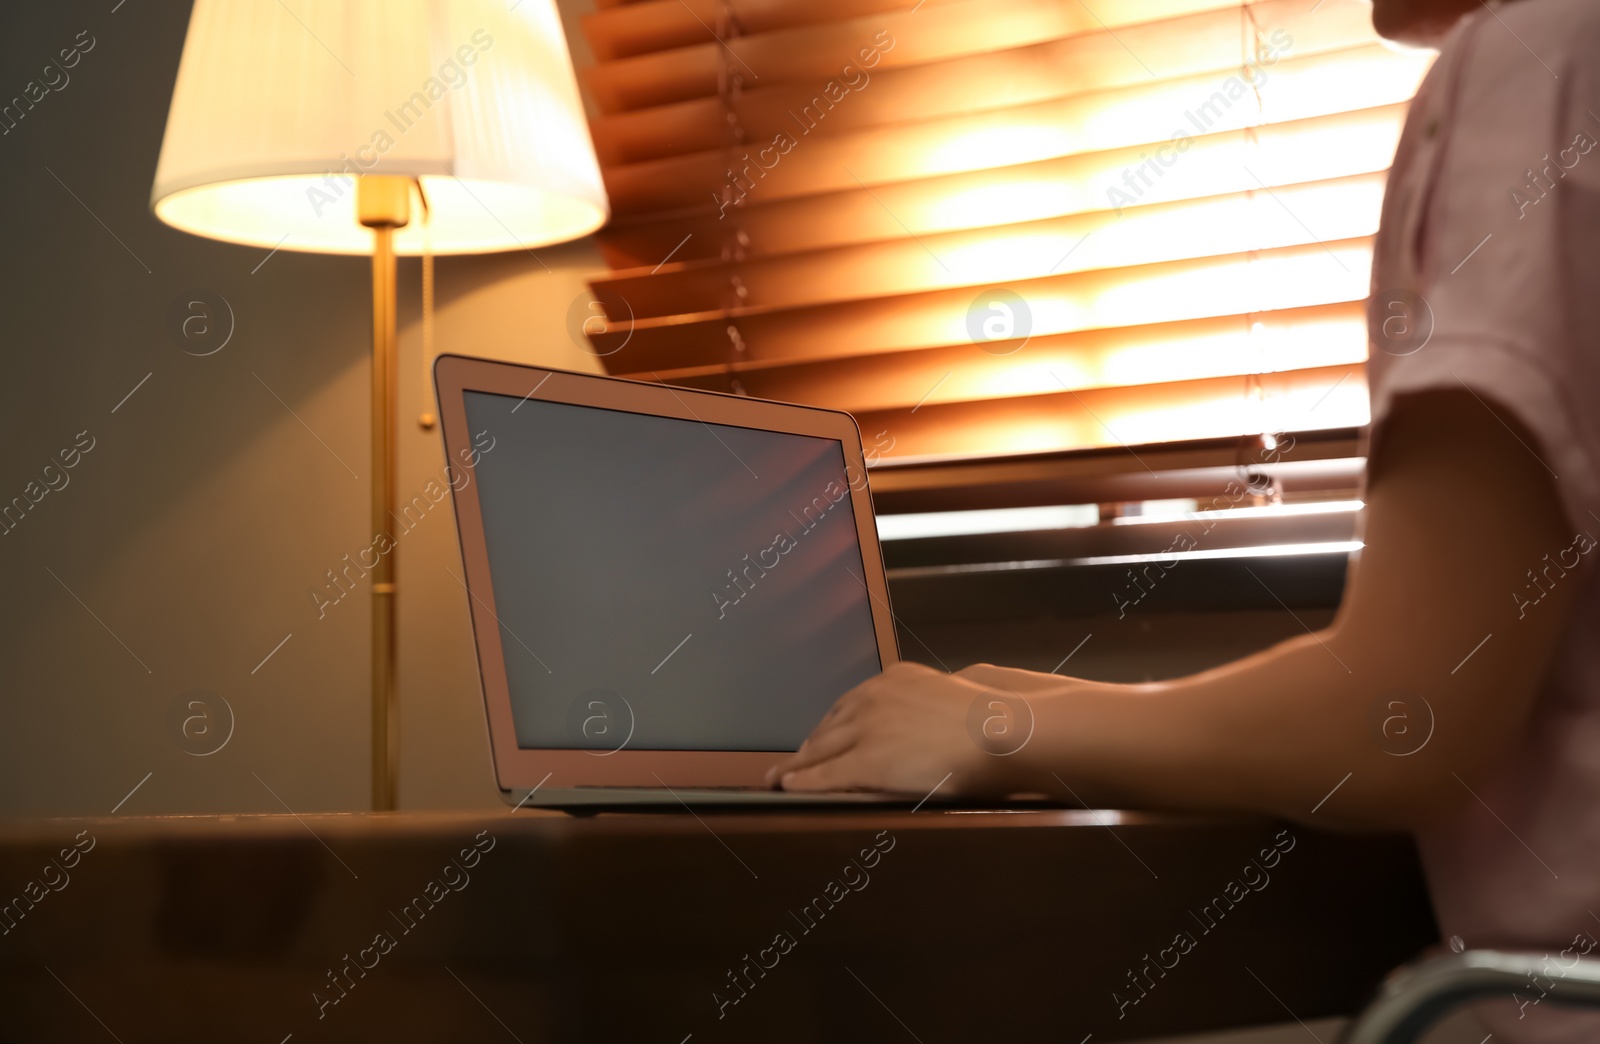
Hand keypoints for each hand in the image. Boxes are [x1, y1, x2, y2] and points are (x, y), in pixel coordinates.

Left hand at [765, 661, 1049, 795]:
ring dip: (795, 764)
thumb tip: (920, 720)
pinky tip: (786, 787)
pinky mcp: (867, 761)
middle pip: (828, 725)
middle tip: (790, 762)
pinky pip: (824, 775)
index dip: (831, 726)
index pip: (850, 703)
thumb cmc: (990, 719)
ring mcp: (867, 729)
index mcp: (894, 679)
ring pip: (819, 749)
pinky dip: (801, 781)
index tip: (818, 739)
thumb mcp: (949, 695)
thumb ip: (925, 704)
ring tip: (779, 777)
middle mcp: (873, 697)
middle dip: (808, 746)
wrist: (1000, 730)